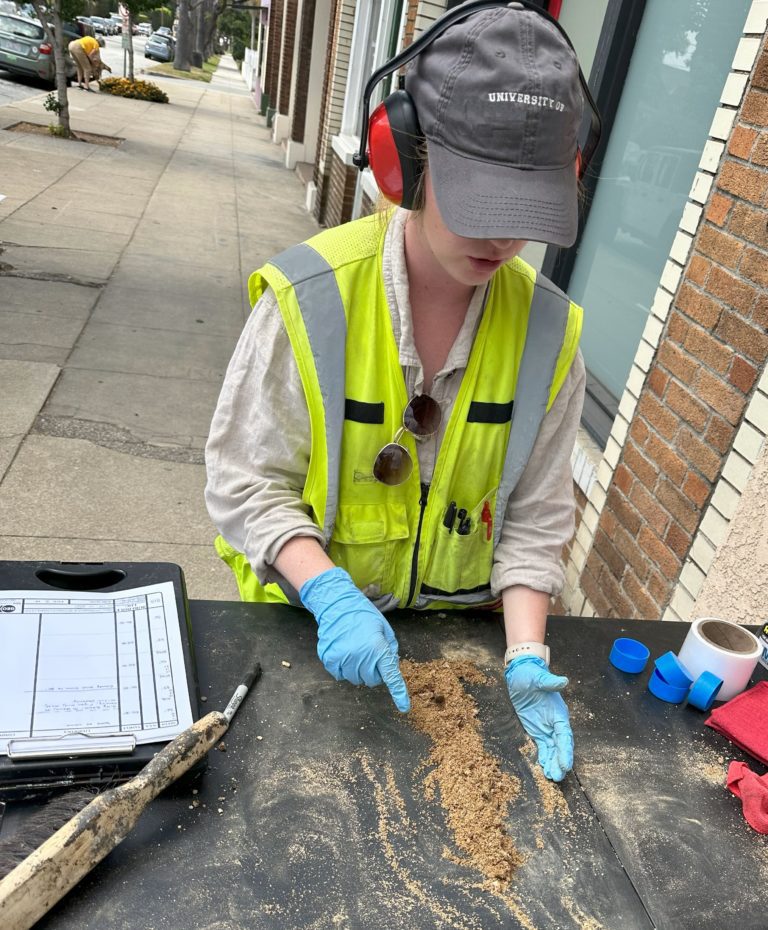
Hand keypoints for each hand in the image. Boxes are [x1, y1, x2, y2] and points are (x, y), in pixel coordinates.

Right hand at [299, 567, 410, 712]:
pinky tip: (344, 652)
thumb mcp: (384, 629)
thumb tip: (390, 668)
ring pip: (356, 680)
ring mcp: (344, 659)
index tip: (404, 708)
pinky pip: (341, 676)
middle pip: (372, 680)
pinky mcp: (330, 660)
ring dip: (359, 670)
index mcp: (378, 648)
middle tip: (369, 654)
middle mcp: (361, 656)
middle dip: (374, 671)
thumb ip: (389, 650)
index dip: (399, 693)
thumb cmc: (363, 615)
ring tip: (356, 651)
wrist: (337, 605)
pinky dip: (344, 668)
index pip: (391, 676)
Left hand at [505, 656, 572, 781]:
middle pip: (560, 745)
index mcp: (559, 713)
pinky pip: (542, 746)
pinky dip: (544, 757)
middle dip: (560, 761)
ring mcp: (546, 727)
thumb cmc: (531, 675)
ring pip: (553, 749)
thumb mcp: (538, 678)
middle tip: (559, 776)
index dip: (566, 750)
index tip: (566, 764)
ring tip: (553, 778)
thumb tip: (564, 681)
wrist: (521, 674)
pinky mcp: (536, 729)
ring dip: (553, 763)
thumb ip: (550, 683)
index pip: (564, 734)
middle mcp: (555, 723)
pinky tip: (545, 769)